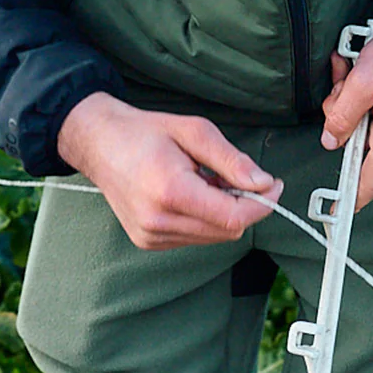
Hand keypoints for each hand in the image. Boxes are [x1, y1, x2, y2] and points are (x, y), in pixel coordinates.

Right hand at [56, 92, 282, 249]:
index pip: (233, 217)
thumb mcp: (194, 130)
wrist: (98, 143)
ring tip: (206, 180)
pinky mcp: (148, 242)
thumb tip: (263, 184)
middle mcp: (158, 222)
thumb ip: (231, 160)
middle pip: (227, 230)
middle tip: (239, 176)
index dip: (262, 204)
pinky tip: (191, 194)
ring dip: (223, 213)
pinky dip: (205, 219)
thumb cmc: (145, 132)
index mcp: (170, 191)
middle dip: (244, 206)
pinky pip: (195, 238)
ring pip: (213, 237)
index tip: (274, 185)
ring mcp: (151, 236)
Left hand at [320, 16, 372, 210]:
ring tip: (355, 62)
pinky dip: (372, 91)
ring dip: (356, 96)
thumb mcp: (365, 77)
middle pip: (362, 141)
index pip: (372, 179)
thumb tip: (331, 140)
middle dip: (343, 114)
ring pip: (371, 121)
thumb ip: (344, 112)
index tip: (336, 213)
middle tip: (341, 77)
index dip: (352, 197)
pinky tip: (368, 64)